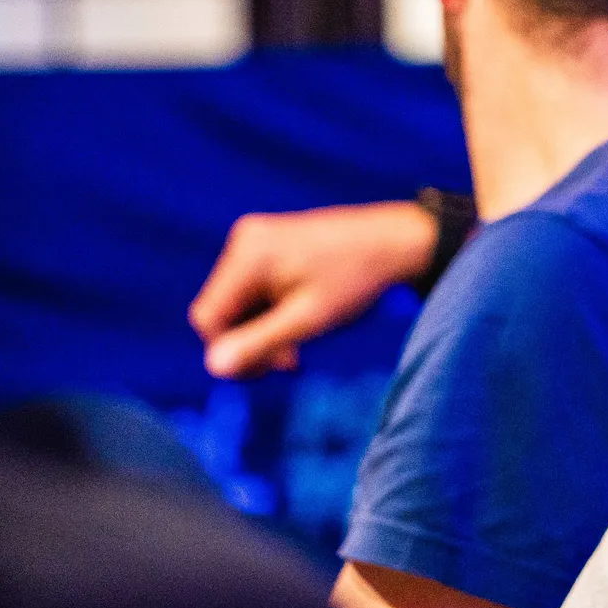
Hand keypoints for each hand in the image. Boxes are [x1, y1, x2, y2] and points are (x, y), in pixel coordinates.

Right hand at [190, 202, 438, 378]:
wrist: (399, 241)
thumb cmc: (357, 280)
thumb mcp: (308, 319)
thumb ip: (260, 343)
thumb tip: (214, 368)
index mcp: (248, 255)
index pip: (208, 318)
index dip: (230, 351)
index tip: (270, 370)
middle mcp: (245, 240)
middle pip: (223, 309)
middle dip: (251, 340)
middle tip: (292, 361)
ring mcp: (258, 237)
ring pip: (240, 301)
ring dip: (264, 328)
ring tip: (301, 343)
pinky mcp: (272, 242)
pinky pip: (255, 287)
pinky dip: (272, 309)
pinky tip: (302, 319)